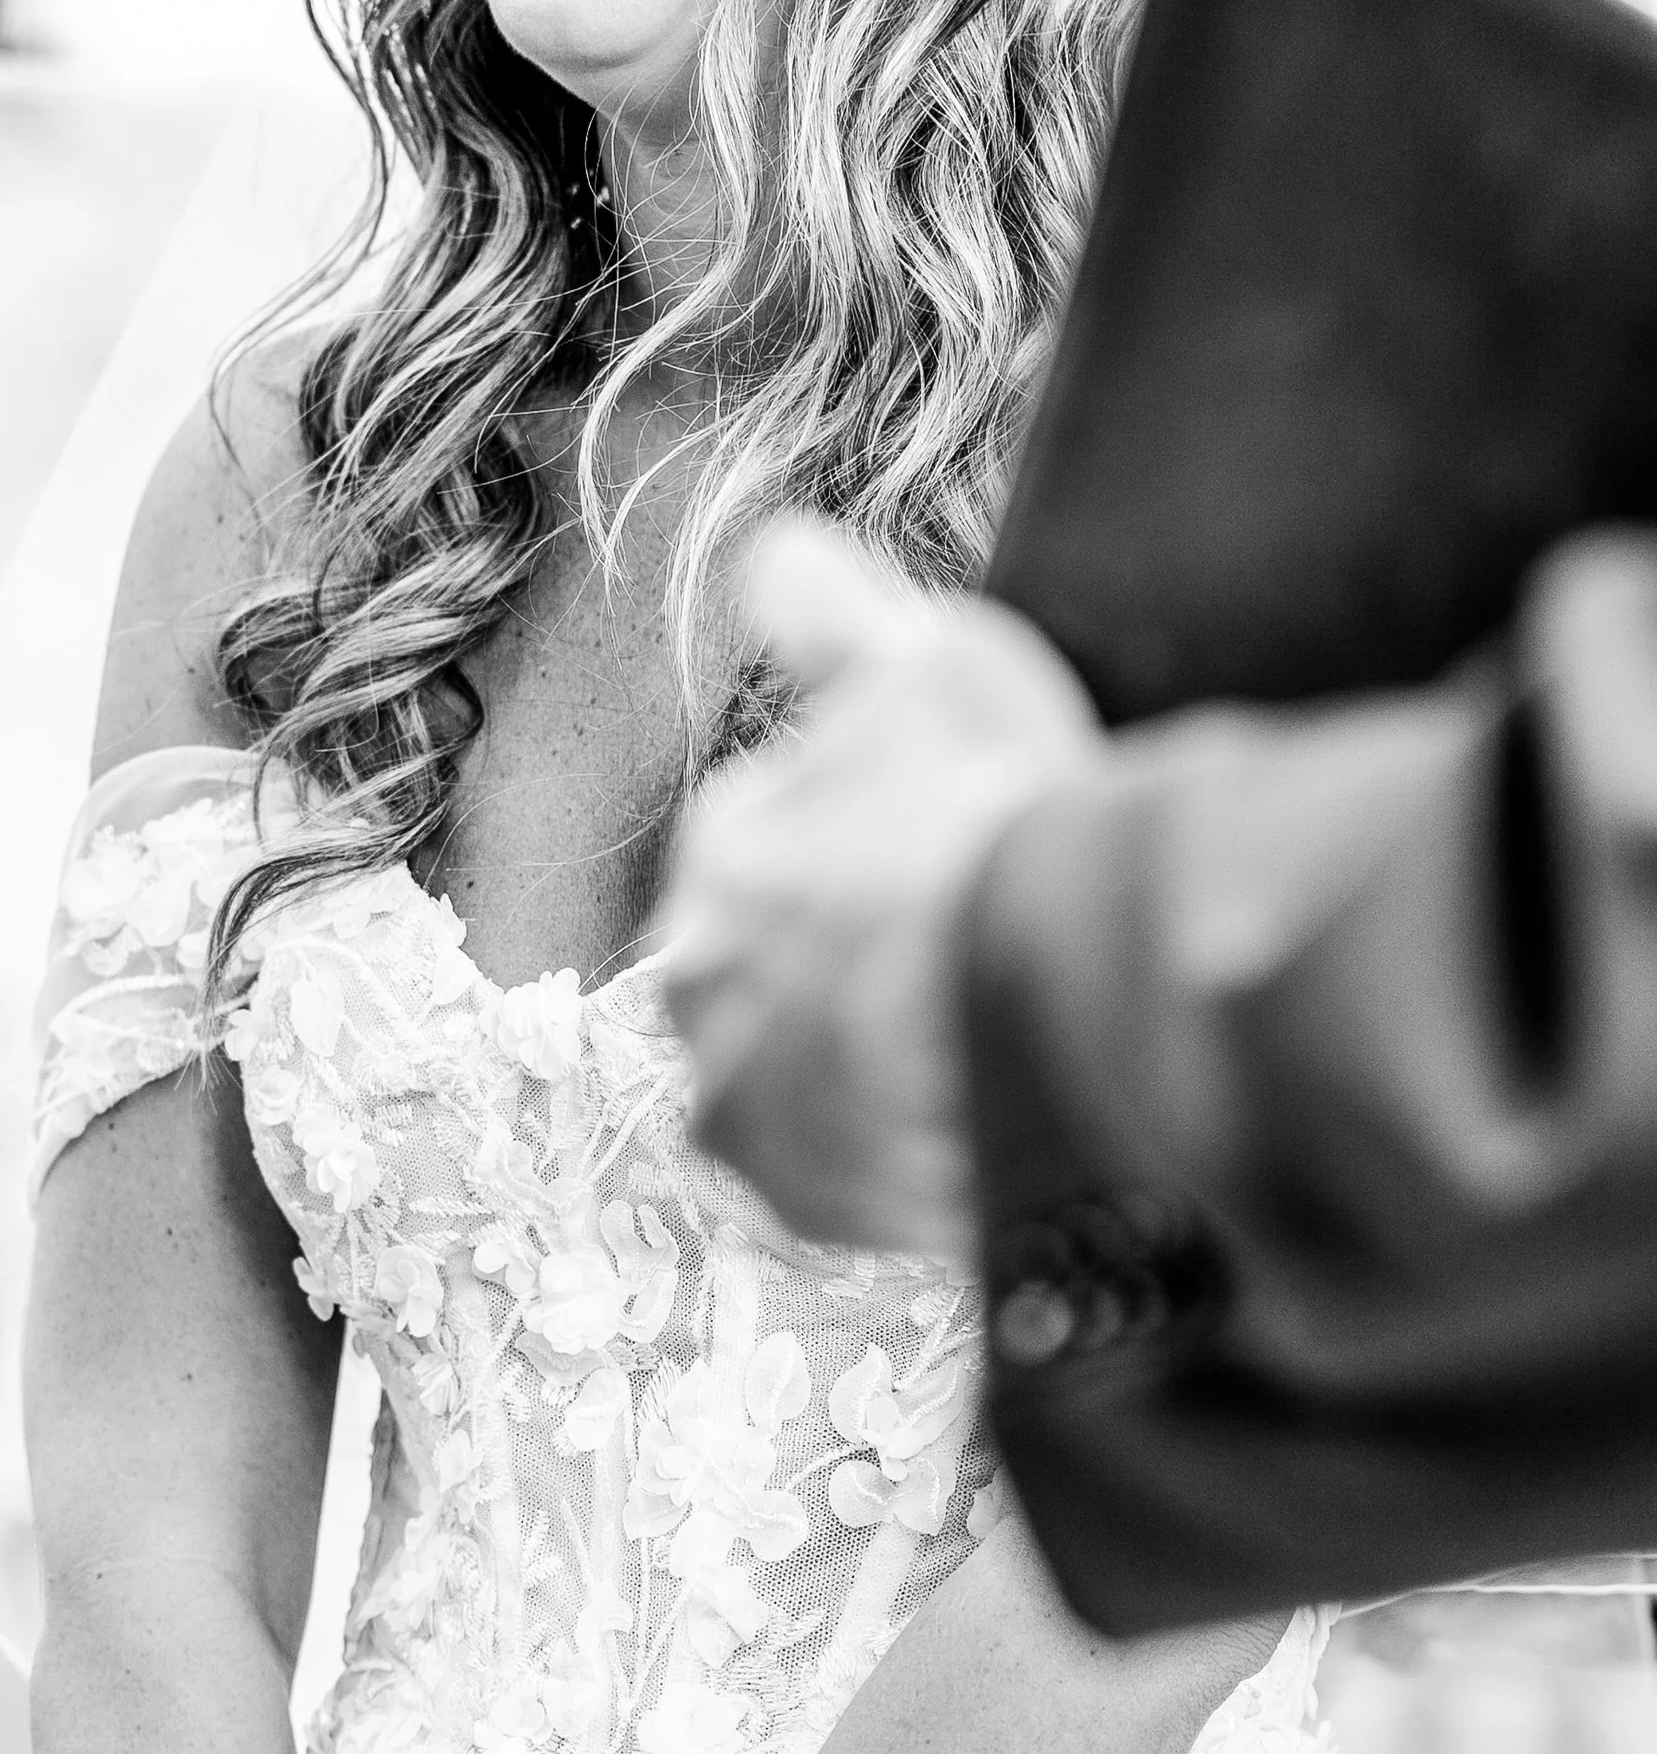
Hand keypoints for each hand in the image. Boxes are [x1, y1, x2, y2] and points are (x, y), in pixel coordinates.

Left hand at [662, 518, 1099, 1256]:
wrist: (1055, 1012)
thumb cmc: (995, 827)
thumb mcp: (931, 666)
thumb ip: (833, 608)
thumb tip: (762, 552)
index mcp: (724, 848)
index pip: (783, 838)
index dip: (880, 844)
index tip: (954, 859)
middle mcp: (699, 980)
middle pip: (778, 962)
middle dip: (851, 961)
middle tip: (968, 958)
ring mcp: (744, 1102)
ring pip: (800, 1070)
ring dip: (864, 1062)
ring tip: (974, 1048)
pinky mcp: (801, 1201)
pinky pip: (842, 1172)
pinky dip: (894, 1153)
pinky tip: (970, 1121)